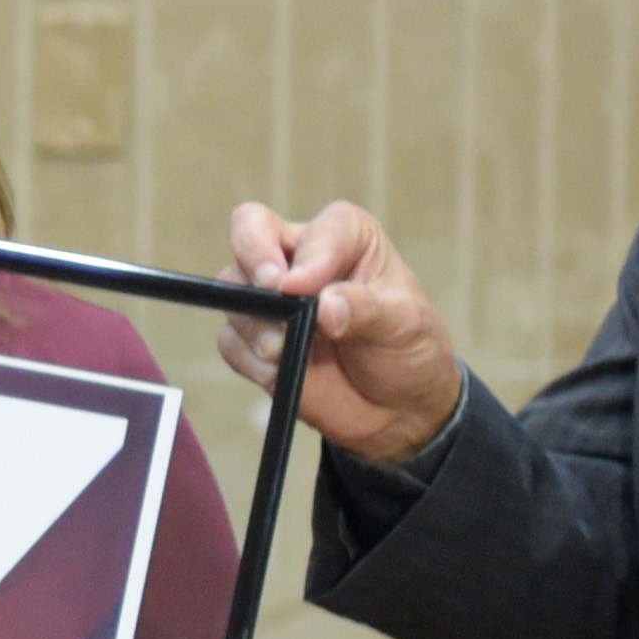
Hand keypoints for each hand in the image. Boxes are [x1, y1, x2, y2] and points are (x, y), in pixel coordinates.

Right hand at [221, 199, 466, 469]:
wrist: (398, 409)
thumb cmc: (409, 349)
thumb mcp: (405, 324)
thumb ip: (365, 309)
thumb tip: (322, 307)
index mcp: (344, 237)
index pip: (315, 230)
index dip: (308, 255)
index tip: (305, 288)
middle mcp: (302, 257)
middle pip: (250, 229)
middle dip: (254, 258)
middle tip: (273, 290)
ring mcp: (272, 298)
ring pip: (233, 289)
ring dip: (257, 324)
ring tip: (286, 351)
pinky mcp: (255, 340)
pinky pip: (230, 339)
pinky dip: (249, 358)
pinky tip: (280, 371)